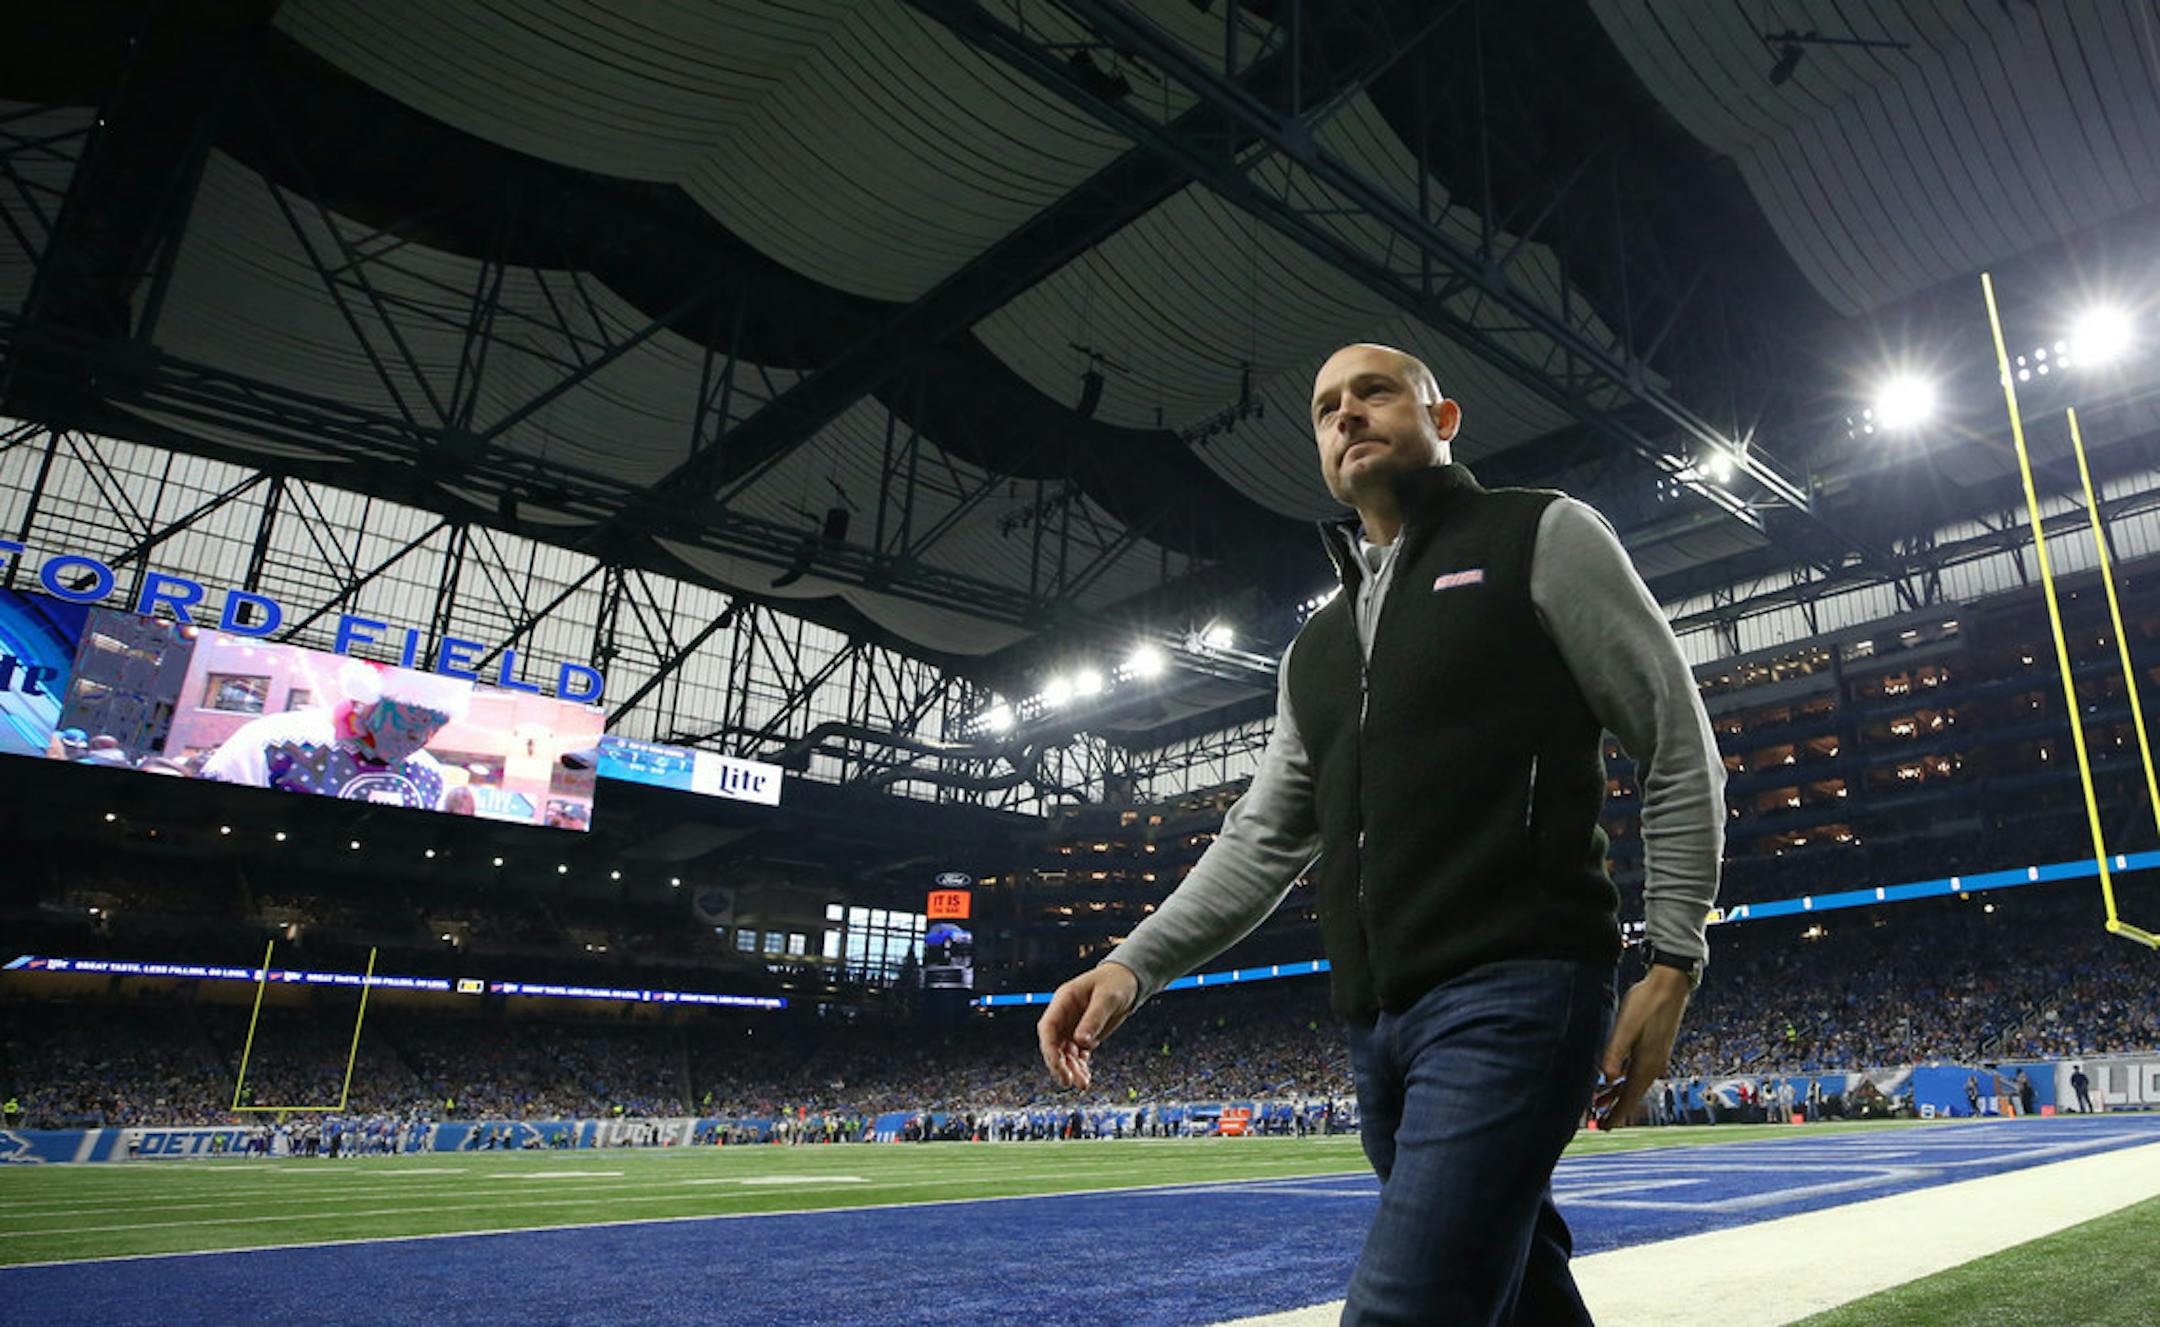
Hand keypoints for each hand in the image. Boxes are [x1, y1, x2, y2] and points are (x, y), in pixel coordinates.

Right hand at [1037, 963, 1139, 1090]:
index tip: (1057, 1065)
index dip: (1049, 1047)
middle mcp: (1064, 1016)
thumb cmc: (1116, 983)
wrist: (1129, 981)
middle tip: (1068, 1082)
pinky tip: (1085, 1079)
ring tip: (1082, 1084)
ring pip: (1065, 1053)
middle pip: (1053, 1044)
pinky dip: (1080, 1068)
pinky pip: (1077, 1055)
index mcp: (1063, 1001)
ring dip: (1071, 1069)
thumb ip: (1094, 1019)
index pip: (1047, 1027)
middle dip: (1058, 1064)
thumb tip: (1081, 1041)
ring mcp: (1072, 1026)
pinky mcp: (1084, 1036)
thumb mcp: (1107, 998)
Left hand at [1591, 965, 1691, 1129]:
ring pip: (1634, 1083)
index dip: (1617, 1114)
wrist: (1669, 985)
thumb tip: (1607, 1077)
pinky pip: (1637, 1071)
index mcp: (1647, 1063)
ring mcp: (1655, 1056)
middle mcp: (1654, 1064)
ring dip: (1617, 1094)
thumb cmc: (1645, 1003)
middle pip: (1632, 1094)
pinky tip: (1613, 1078)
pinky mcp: (1654, 1048)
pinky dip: (1624, 1079)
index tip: (1605, 1128)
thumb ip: (1615, 1052)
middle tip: (1600, 1124)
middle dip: (1616, 1109)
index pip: (1629, 1096)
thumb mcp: (1626, 1027)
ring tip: (1598, 1104)